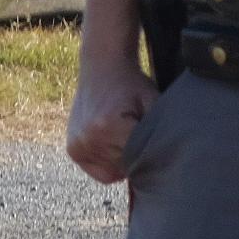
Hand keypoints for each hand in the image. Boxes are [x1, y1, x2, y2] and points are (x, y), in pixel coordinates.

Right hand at [66, 53, 156, 184]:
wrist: (102, 66)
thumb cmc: (132, 84)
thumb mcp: (152, 102)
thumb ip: (157, 133)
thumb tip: (165, 161)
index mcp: (108, 126)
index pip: (138, 160)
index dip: (148, 151)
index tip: (150, 136)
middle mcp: (88, 138)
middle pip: (124, 168)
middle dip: (134, 156)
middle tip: (135, 131)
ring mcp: (77, 145)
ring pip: (111, 173)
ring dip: (120, 161)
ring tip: (122, 134)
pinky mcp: (72, 149)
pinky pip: (97, 171)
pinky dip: (107, 162)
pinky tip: (112, 142)